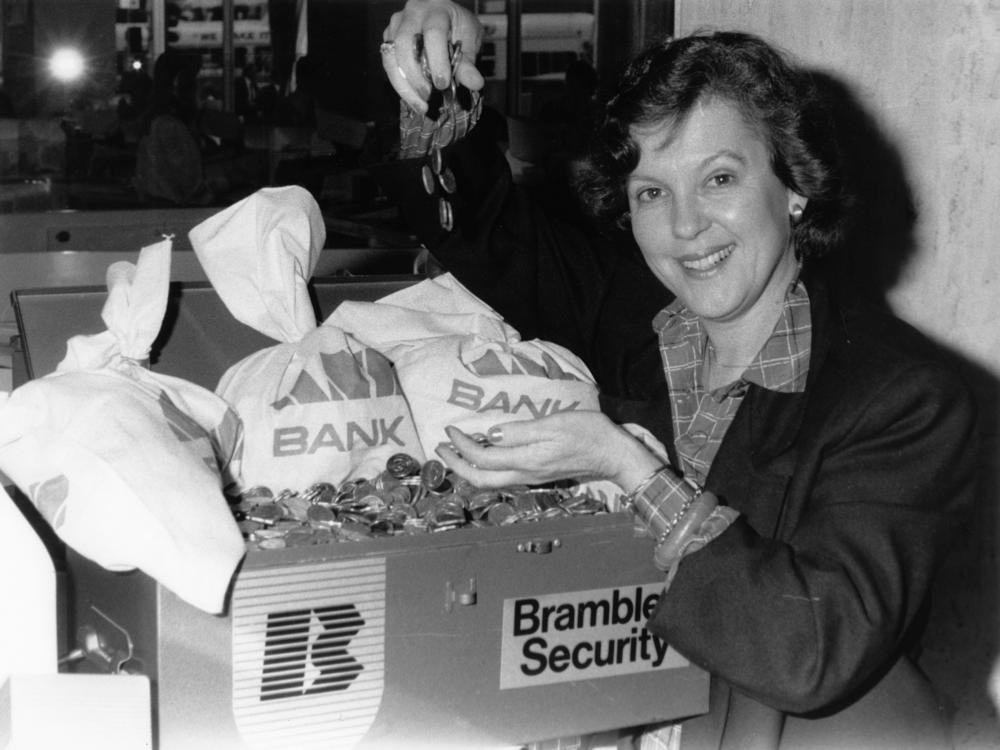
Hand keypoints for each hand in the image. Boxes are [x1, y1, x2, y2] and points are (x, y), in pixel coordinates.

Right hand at [382, 0, 484, 113]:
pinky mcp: (388, 40)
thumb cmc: (458, 27)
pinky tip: (412, 98)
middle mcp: (412, 14)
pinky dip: (399, 84)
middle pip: (404, 43)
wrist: (445, 17)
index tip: (442, 84)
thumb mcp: (470, 39)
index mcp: (436, 10)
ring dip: (403, 84)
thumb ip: (468, 61)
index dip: (437, 60)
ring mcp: (396, 26)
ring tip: (420, 104)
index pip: (433, 33)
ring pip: (390, 56)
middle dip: (415, 74)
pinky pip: (388, 64)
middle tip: (428, 96)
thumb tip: (475, 83)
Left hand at [434, 412, 661, 489]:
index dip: (461, 446)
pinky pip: (503, 477)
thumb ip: (520, 432)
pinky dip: (486, 468)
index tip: (450, 430)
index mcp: (526, 460)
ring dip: (469, 468)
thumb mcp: (554, 424)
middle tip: (440, 448)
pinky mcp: (539, 474)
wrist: (614, 454)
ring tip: (455, 452)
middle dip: (456, 465)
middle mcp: (525, 474)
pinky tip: (486, 456)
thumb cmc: (588, 433)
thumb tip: (490, 435)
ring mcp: (532, 477)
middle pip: (480, 479)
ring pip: (491, 481)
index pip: (482, 459)